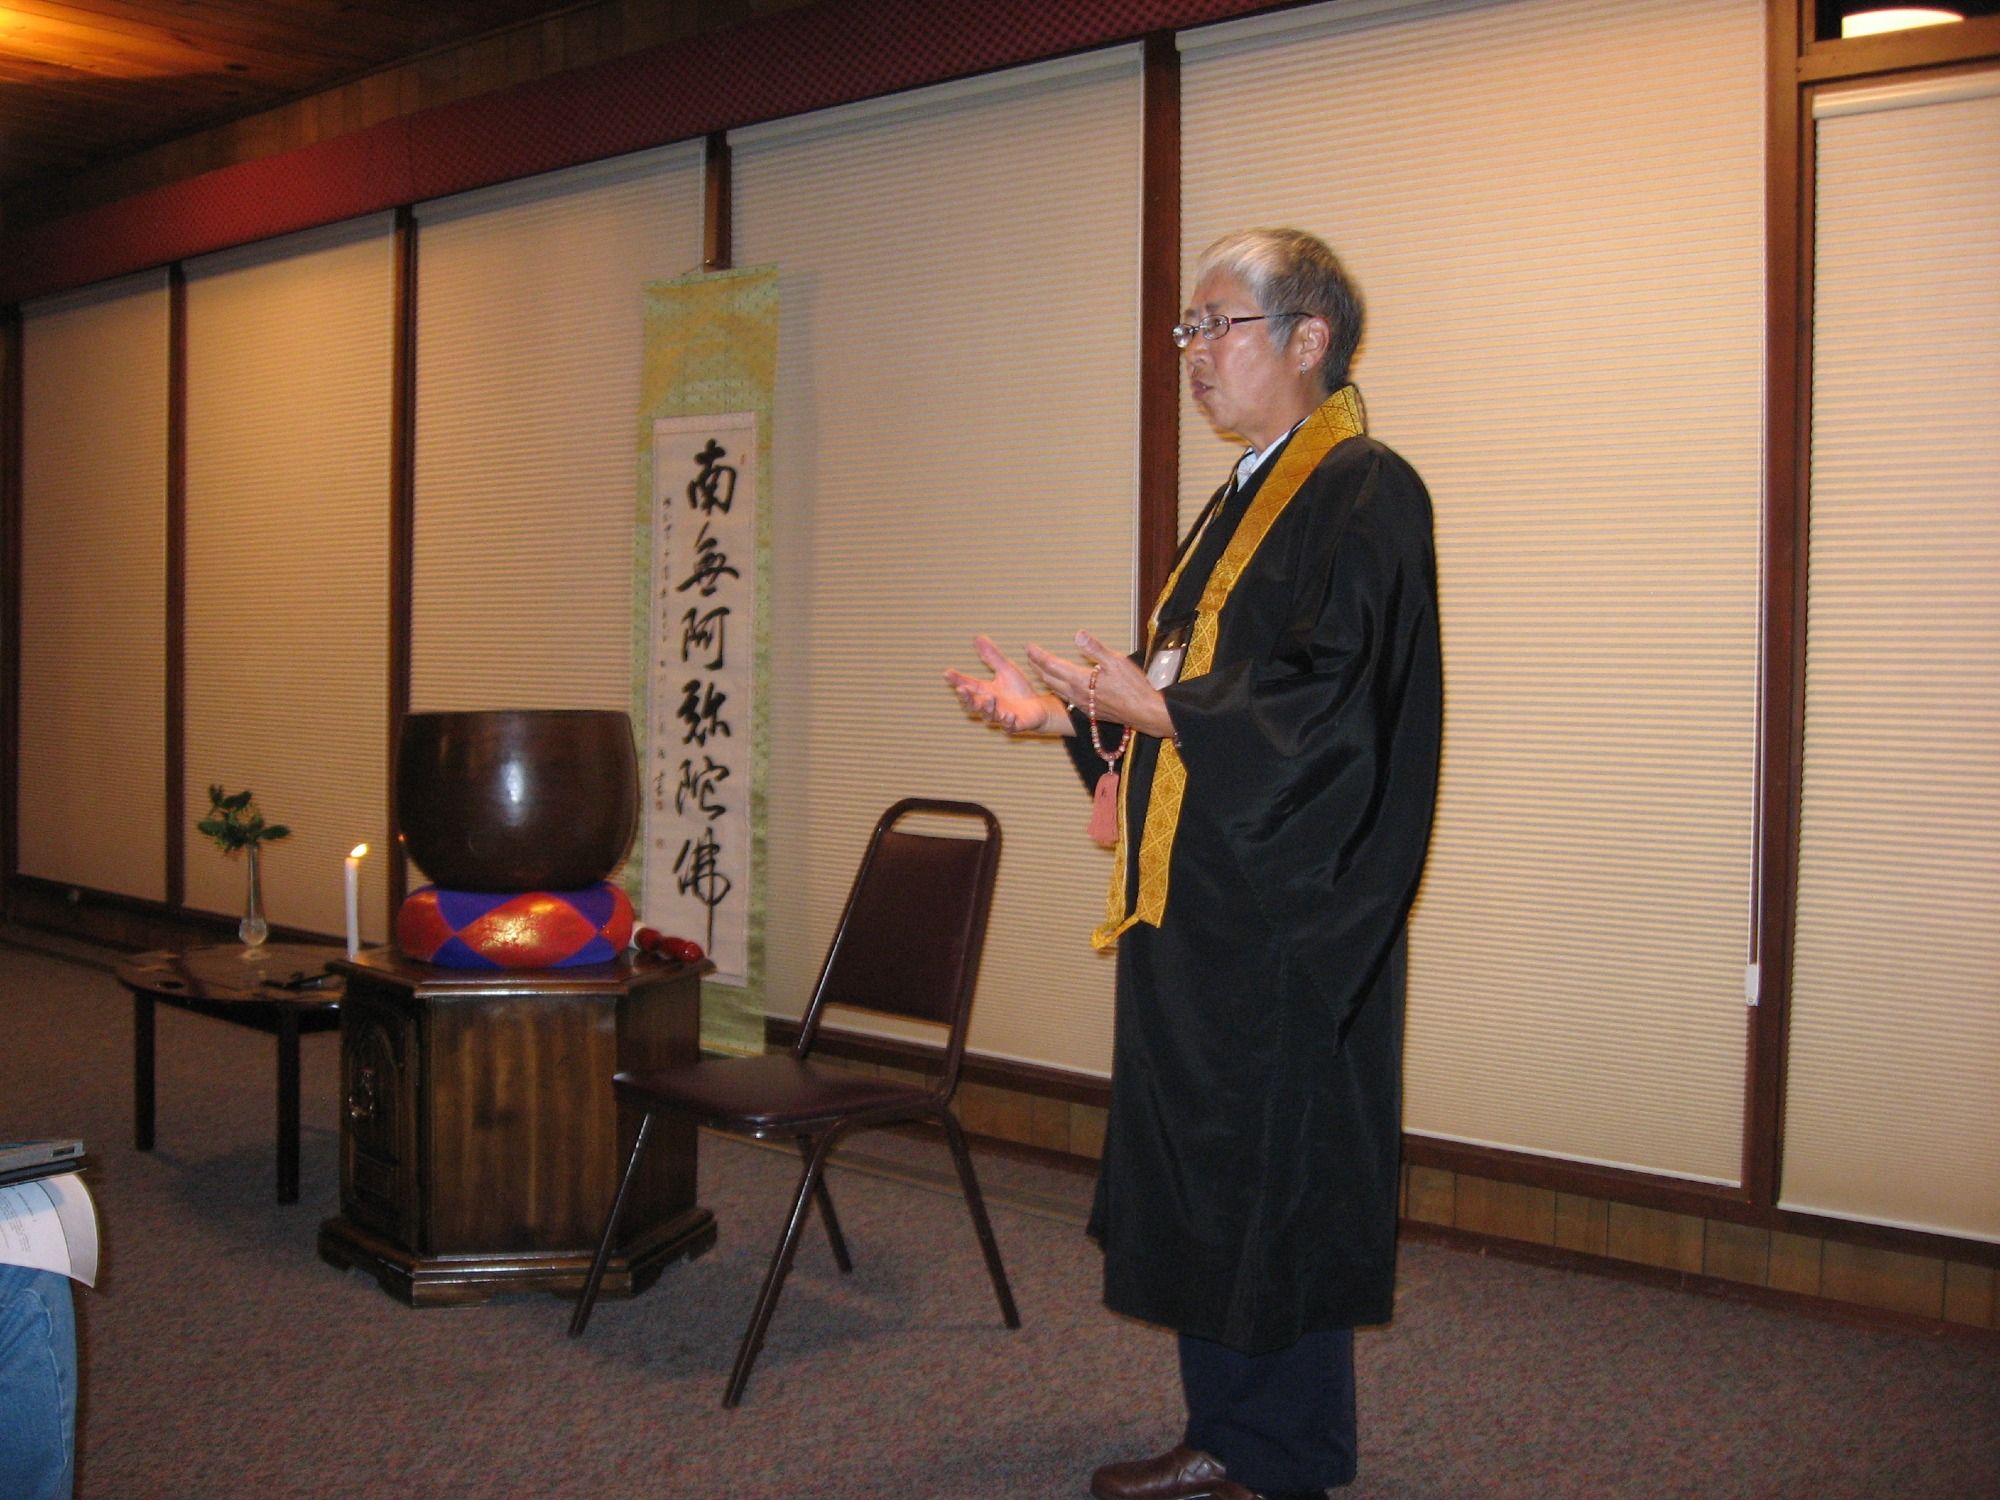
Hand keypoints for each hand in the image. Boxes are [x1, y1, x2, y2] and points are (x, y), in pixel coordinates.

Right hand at [945, 635, 1065, 733]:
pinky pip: (1008, 727)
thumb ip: (992, 657)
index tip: (947, 673)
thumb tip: (978, 637)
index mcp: (984, 692)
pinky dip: (1007, 722)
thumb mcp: (1006, 669)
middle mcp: (988, 706)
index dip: (956, 680)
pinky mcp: (1014, 726)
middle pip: (972, 704)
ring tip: (989, 699)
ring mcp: (1000, 717)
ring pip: (988, 716)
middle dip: (967, 698)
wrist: (1038, 706)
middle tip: (962, 689)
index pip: (967, 685)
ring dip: (987, 708)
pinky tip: (1008, 715)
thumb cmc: (1019, 689)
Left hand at [1026, 630, 1174, 739]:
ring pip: (1056, 690)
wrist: (1145, 713)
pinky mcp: (1089, 711)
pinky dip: (1057, 689)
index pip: (1052, 666)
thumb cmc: (1133, 687)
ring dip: (1045, 678)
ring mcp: (1082, 705)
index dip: (1038, 655)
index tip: (1029, 647)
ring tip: (1039, 669)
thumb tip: (1078, 634)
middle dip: (1037, 666)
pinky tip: (1060, 686)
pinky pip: (1066, 699)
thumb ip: (1095, 649)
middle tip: (1030, 656)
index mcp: (1081, 680)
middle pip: (1049, 679)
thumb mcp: (1116, 661)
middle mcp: (1077, 694)